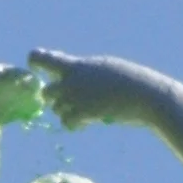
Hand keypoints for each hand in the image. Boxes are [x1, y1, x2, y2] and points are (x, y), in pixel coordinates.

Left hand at [28, 50, 161, 131]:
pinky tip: (88, 122)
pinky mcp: (83, 112)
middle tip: (72, 103)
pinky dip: (75, 125)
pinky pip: (66, 123)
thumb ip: (84, 74)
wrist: (146, 94)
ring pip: (56, 109)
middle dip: (56, 99)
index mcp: (77, 65)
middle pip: (46, 92)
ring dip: (68, 113)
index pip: (41, 58)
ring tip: (87, 112)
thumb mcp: (104, 69)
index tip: (38, 72)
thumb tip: (70, 79)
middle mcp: (72, 79)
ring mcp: (76, 96)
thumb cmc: (129, 82)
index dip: (35, 65)